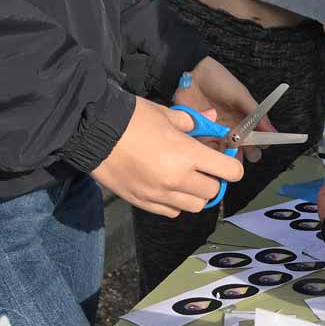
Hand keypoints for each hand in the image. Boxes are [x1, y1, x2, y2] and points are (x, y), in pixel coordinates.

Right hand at [92, 96, 242, 216]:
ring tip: (185, 178)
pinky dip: (175, 203)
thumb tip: (212, 120)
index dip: (232, 165)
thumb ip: (193, 122)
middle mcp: (177, 180)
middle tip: (203, 167)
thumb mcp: (165, 114)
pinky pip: (172, 212)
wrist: (92, 132)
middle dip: (213, 179)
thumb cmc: (130, 118)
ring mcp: (159, 195)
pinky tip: (168, 187)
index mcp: (187, 155)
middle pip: (213, 192)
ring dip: (195, 194)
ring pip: (194, 206)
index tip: (225, 159)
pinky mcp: (143, 202)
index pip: (229, 172)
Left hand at [174, 57, 275, 162]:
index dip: (258, 146)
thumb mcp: (242, 96)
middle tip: (247, 154)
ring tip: (231, 156)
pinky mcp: (200, 134)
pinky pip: (206, 148)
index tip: (260, 147)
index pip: (255, 140)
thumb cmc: (219, 81)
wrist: (193, 74)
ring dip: (228, 157)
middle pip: (241, 150)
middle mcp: (230, 130)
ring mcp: (215, 134)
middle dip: (244, 155)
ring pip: (224, 152)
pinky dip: (211, 152)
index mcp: (243, 121)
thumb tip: (273, 131)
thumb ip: (257, 114)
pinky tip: (215, 151)